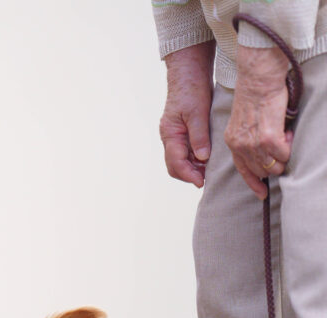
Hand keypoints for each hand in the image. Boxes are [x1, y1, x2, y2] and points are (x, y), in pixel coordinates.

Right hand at [160, 42, 214, 187]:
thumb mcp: (198, 113)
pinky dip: (195, 159)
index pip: (175, 163)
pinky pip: (186, 151)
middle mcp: (169, 137)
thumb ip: (199, 137)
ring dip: (193, 167)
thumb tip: (202, 159)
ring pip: (180, 160)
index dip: (188, 175)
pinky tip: (208, 158)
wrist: (189, 72)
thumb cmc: (192, 89)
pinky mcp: (182, 132)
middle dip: (189, 174)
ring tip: (210, 169)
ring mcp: (174, 135)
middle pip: (175, 165)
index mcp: (170, 133)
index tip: (202, 182)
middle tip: (207, 178)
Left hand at [225, 46, 292, 199]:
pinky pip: (284, 154)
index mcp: (232, 142)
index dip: (254, 183)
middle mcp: (239, 145)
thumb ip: (248, 139)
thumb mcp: (244, 122)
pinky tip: (287, 133)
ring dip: (284, 154)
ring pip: (274, 165)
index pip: (243, 170)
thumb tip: (263, 155)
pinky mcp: (267, 137)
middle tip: (282, 144)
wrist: (259, 79)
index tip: (262, 194)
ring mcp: (252, 143)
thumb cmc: (256, 96)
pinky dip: (289, 145)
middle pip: (262, 170)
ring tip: (284, 137)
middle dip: (276, 163)